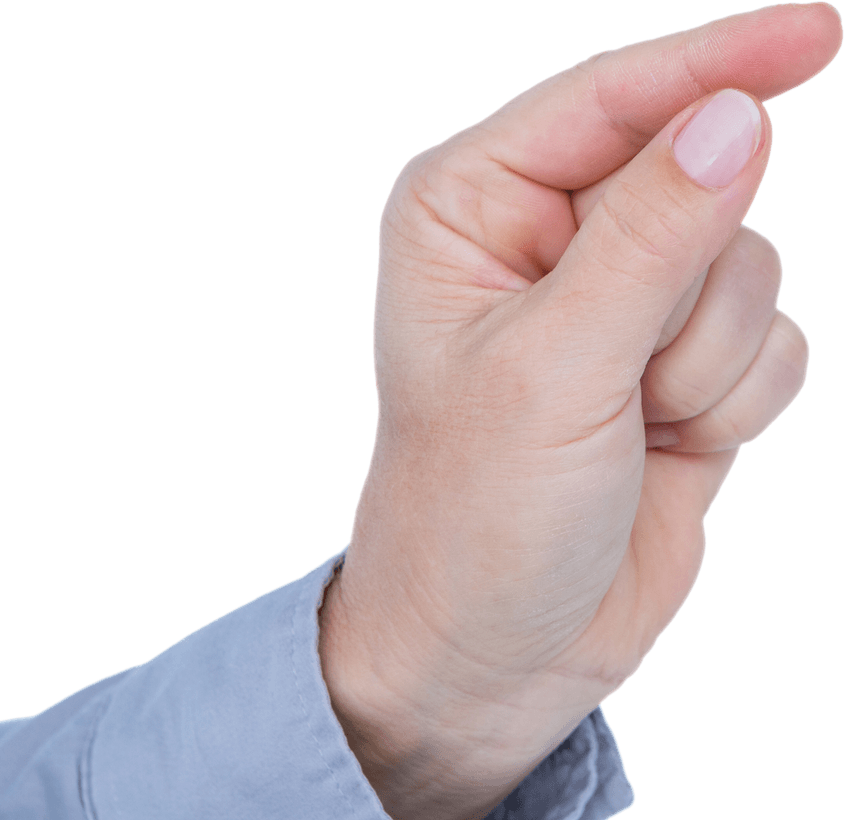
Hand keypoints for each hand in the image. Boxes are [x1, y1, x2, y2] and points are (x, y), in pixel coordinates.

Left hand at [318, 4, 841, 818]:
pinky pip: (771, 341)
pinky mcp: (674, 365)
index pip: (610, 99)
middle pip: (699, 180)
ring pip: (750, 267)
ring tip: (632, 426)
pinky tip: (665, 448)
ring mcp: (616, 304)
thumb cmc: (475, 514)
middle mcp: (544, 242)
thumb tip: (734, 117)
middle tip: (624, 375)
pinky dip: (733, 402)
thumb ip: (649, 239)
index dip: (716, 64)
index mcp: (473, 210)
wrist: (494, 646)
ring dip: (707, 361)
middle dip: (688, 288)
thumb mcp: (551, 370)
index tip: (818, 32)